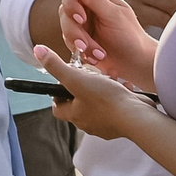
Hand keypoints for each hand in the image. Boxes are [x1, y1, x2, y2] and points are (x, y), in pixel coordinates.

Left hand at [34, 45, 155, 141]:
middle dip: (84, 87)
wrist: (137, 118)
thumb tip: (38, 51)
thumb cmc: (107, 100)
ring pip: (99, 103)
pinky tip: (125, 88)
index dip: (58, 91)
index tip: (66, 78)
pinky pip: (116, 106)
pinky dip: (119, 95)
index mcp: (74, 115)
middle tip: (91, 75)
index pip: (57, 105)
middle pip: (79, 102)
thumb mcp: (77, 78)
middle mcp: (88, 122)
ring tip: (110, 79)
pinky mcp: (121, 122)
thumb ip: (57, 66)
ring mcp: (105, 124)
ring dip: (104, 89)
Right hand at [59, 0, 158, 91]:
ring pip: (65, 28)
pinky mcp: (78, 37)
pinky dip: (81, 52)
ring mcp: (81, 21)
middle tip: (85, 44)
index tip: (81, 18)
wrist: (133, 61)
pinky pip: (68, 42)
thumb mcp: (114, 15)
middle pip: (65, 10)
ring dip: (80, 43)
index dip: (71, 2)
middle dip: (75, 30)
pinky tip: (95, 56)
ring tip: (98, 53)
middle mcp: (87, 4)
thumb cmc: (130, 36)